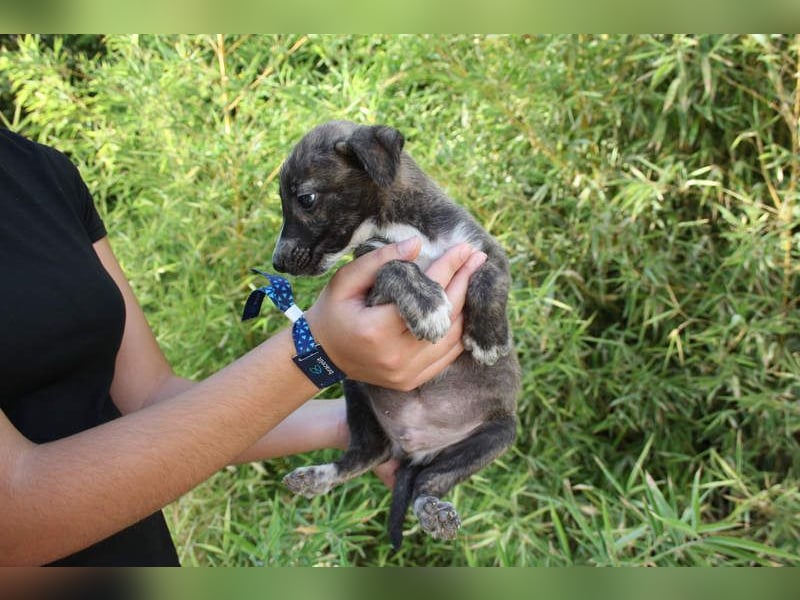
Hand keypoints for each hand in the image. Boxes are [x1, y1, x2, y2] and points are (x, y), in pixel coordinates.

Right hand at [305, 238, 486, 390]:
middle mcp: (395, 356)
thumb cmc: (332, 312)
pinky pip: (446, 356)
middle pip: (444, 316)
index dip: (448, 268)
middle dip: (464, 283)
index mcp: (377, 330)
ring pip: (451, 338)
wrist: (321, 355)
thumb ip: (379, 260)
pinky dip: (458, 331)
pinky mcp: (411, 380)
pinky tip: (465, 309)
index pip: (424, 294)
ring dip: (466, 307)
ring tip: (473, 279)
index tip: (464, 248)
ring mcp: (406, 373)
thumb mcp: (345, 281)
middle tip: (478, 259)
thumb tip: (416, 244)